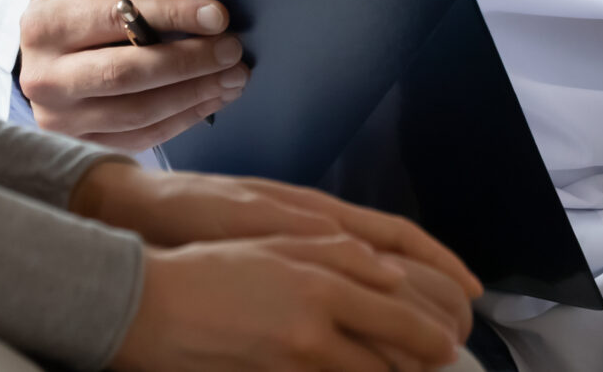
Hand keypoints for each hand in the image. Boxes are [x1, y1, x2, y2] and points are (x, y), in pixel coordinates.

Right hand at [19, 0, 248, 148]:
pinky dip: (184, 118)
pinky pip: (142, 137)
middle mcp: (44, 77)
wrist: (35, 62)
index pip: (115, 16)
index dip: (170, 15)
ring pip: (140, 112)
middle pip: (128, 73)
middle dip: (191, 61)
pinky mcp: (81, 145)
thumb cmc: (65, 9)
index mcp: (42, 24)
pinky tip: (213, 98)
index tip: (218, 14)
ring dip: (195, 93)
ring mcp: (61, 119)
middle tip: (234, 48)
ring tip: (235, 75)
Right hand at [109, 236, 470, 371]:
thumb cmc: (215, 266)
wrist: (154, 308)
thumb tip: (393, 275)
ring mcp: (295, 365)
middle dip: (418, 367)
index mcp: (322, 285)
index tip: (449, 343)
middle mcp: (316, 330)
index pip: (400, 318)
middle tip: (435, 364)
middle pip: (391, 361)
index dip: (431, 337)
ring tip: (399, 370)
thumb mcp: (279, 243)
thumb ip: (340, 255)